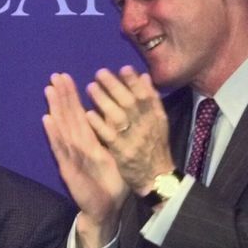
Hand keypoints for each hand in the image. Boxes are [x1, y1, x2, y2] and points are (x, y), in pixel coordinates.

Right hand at [43, 72, 128, 247]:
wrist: (105, 210)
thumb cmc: (111, 184)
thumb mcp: (116, 155)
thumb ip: (114, 135)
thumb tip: (120, 112)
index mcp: (89, 141)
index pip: (79, 114)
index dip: (72, 96)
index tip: (66, 77)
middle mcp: (78, 145)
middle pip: (68, 116)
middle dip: (62, 96)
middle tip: (55, 75)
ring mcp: (71, 156)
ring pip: (62, 128)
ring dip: (55, 109)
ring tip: (49, 90)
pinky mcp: (68, 168)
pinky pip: (60, 149)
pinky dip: (53, 134)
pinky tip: (47, 119)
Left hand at [85, 66, 173, 193]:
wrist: (156, 178)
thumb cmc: (155, 148)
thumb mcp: (159, 123)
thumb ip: (152, 100)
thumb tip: (145, 76)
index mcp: (156, 117)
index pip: (146, 95)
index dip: (134, 81)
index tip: (123, 68)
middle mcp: (147, 126)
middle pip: (130, 102)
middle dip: (115, 85)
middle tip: (99, 73)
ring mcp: (134, 140)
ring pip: (118, 116)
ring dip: (104, 100)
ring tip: (90, 87)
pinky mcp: (122, 153)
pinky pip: (109, 136)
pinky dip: (99, 124)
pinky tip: (88, 113)